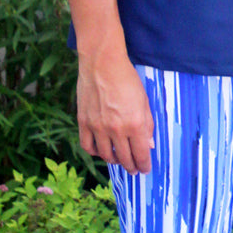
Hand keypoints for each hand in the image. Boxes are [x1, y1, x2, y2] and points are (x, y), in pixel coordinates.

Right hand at [76, 49, 153, 174]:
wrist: (102, 64)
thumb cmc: (127, 79)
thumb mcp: (144, 100)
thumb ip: (147, 124)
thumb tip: (149, 145)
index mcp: (135, 124)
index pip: (141, 154)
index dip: (144, 165)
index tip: (145, 168)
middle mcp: (116, 129)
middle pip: (124, 158)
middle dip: (131, 166)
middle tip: (134, 168)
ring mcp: (98, 128)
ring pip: (106, 156)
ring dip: (114, 161)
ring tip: (119, 160)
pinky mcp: (84, 123)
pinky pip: (88, 147)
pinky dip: (95, 152)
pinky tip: (101, 150)